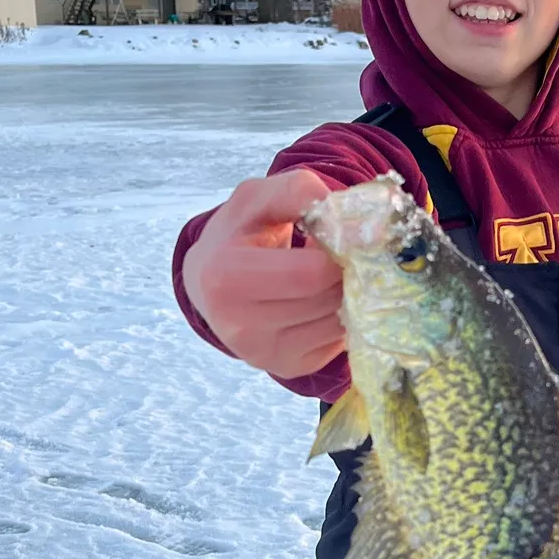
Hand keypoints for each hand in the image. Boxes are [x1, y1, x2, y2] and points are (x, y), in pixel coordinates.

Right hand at [181, 169, 345, 378]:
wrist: (210, 281)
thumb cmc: (239, 233)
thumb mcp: (257, 198)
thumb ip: (296, 191)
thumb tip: (342, 211)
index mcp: (225, 279)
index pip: (310, 274)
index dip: (338, 251)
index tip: (338, 235)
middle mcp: (239, 327)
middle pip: (328, 300)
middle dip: (345, 272)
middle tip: (339, 253)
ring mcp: (263, 355)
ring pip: (338, 323)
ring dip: (347, 294)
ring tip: (326, 274)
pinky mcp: (286, 367)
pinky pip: (337, 343)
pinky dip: (342, 317)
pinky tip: (321, 298)